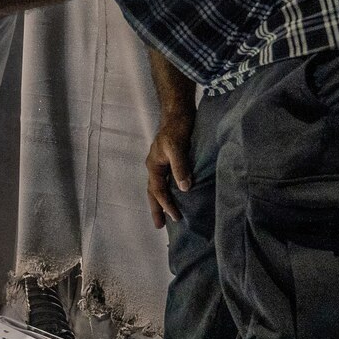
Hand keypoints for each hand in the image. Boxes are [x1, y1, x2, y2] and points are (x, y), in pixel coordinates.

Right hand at [146, 108, 193, 227]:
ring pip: (159, 187)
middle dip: (156, 209)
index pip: (159, 191)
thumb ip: (180, 167)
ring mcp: (161, 163)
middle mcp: (155, 166)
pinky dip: (169, 191)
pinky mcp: (170, 160)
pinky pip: (166, 180)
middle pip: (153, 192)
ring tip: (165, 215)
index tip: (176, 217)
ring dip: (161, 202)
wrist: (178, 112)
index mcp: (153, 166)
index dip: (166, 205)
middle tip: (159, 226)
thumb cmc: (176, 128)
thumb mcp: (177, 147)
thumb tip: (184, 188)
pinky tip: (176, 195)